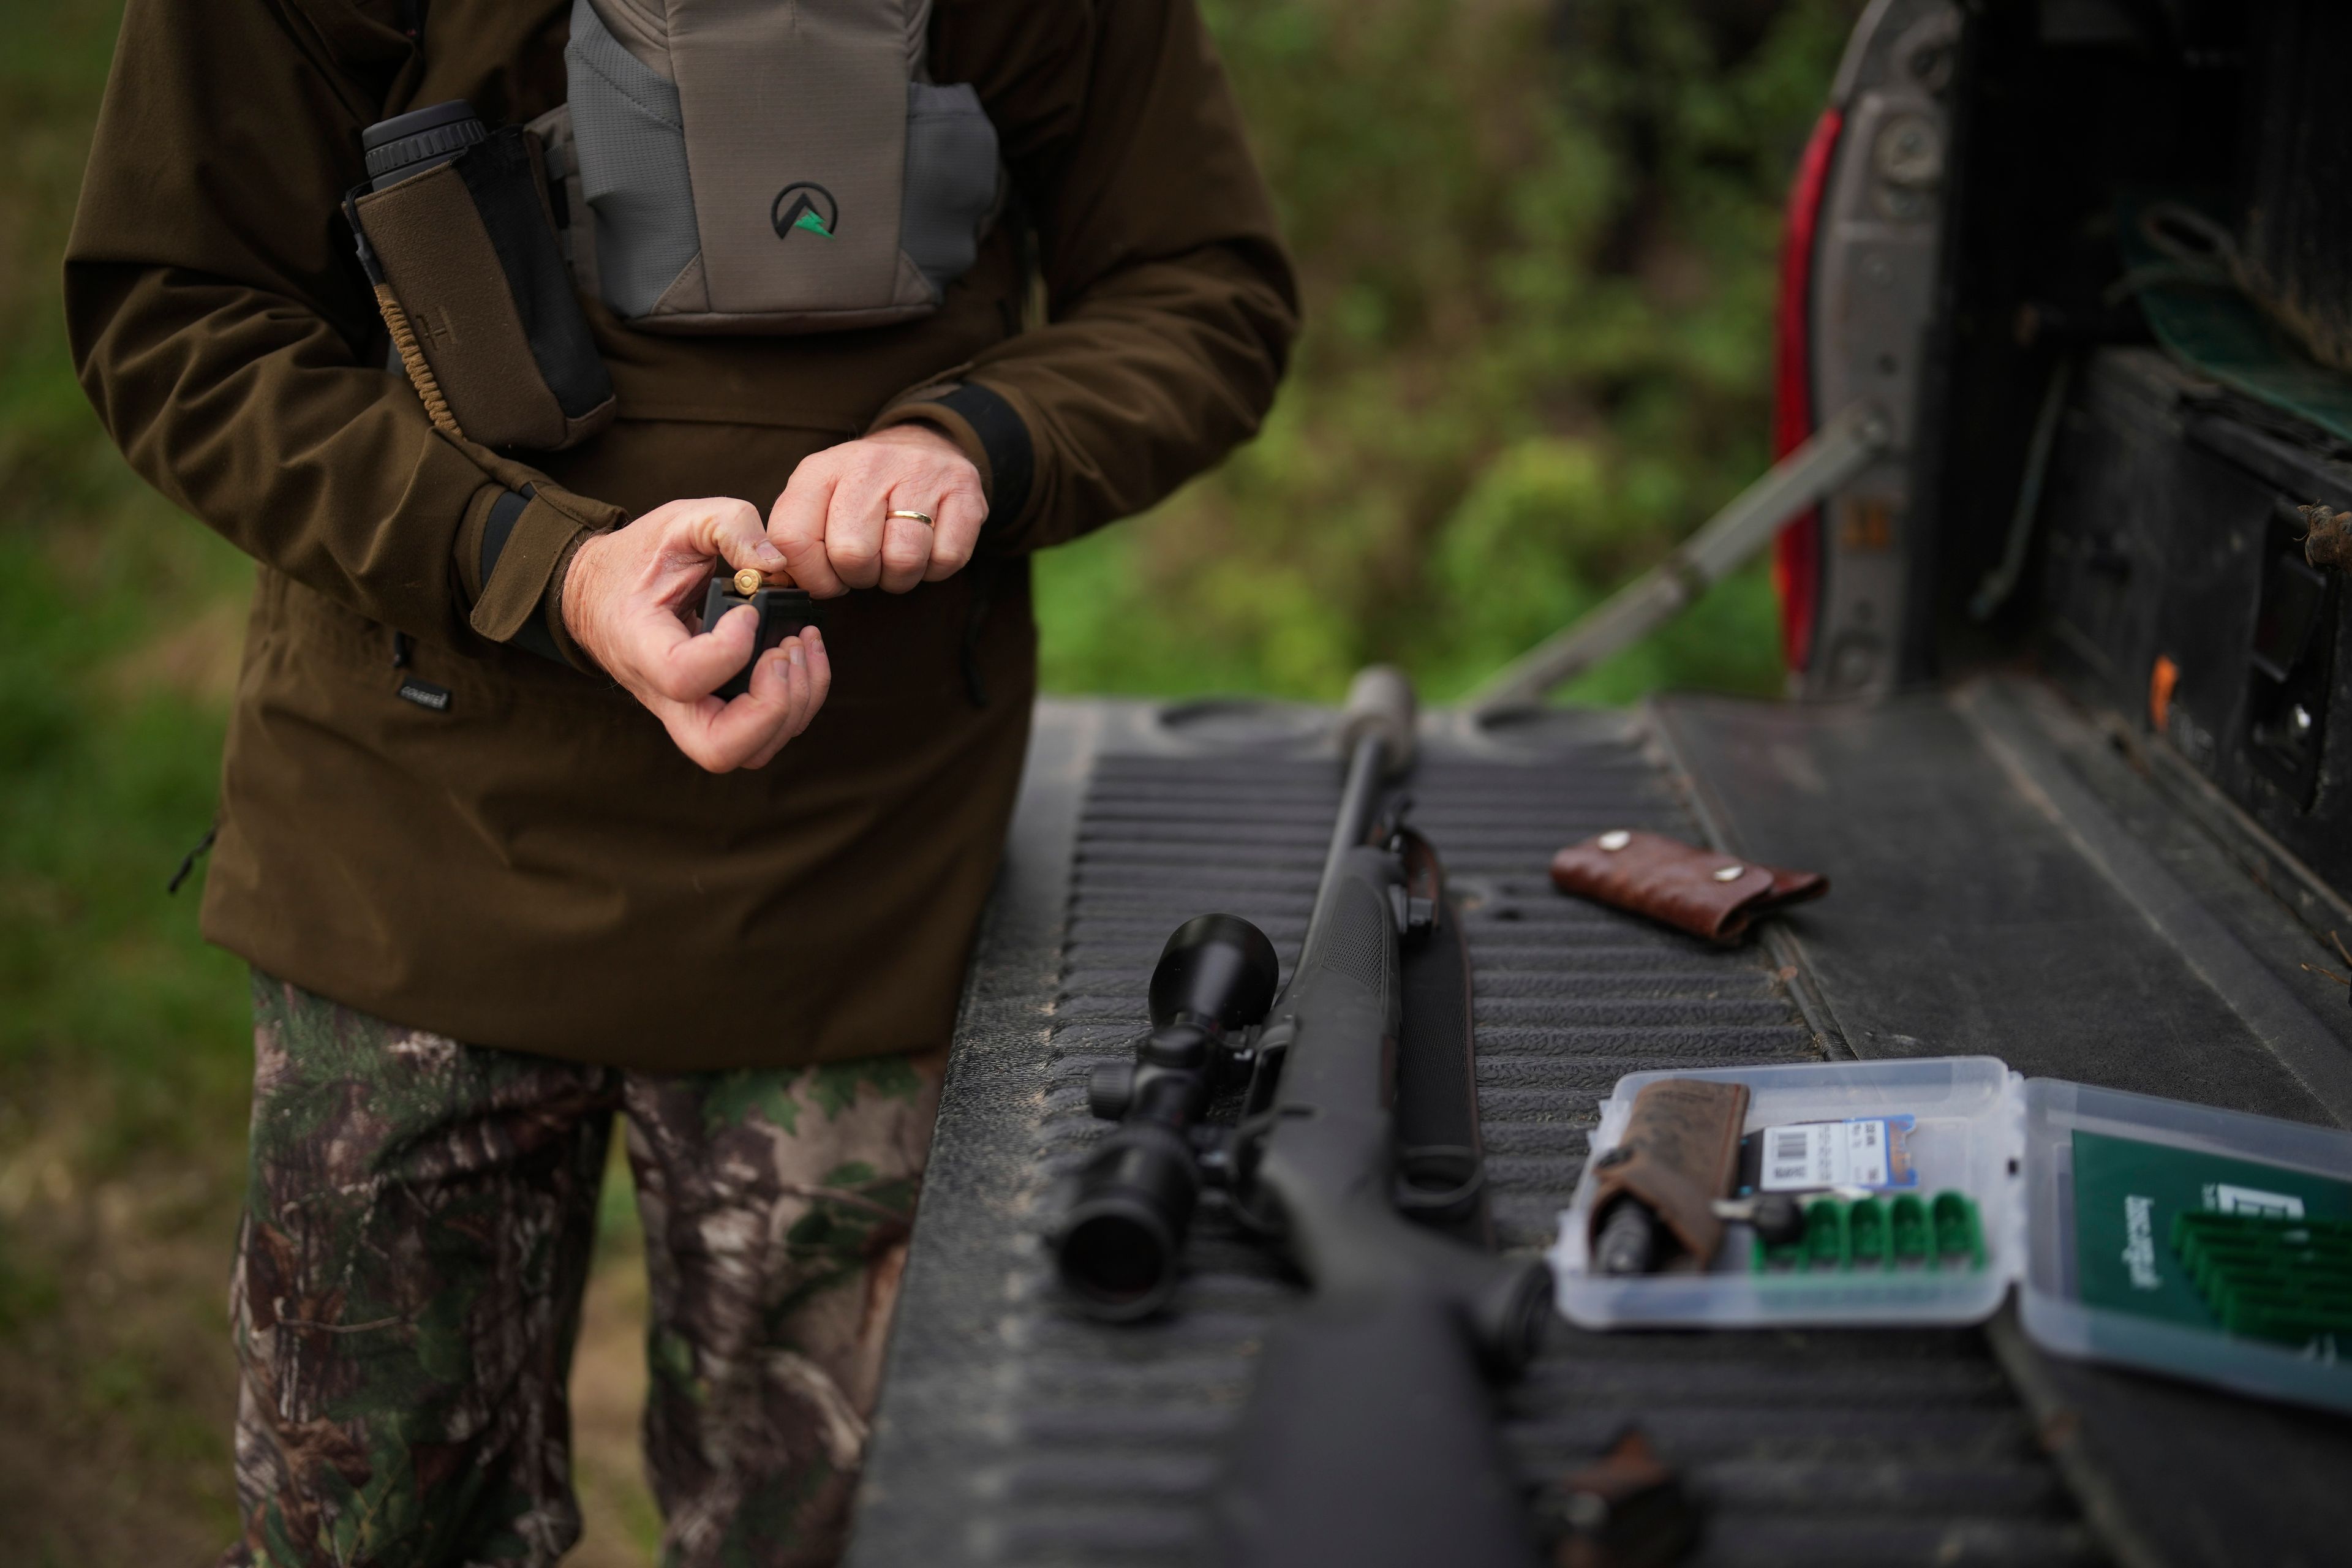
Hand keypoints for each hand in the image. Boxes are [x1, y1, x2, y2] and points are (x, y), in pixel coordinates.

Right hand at [561, 497, 830, 772]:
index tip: (746, 611)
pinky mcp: (719, 710)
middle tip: (782, 653)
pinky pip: (767, 733)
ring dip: (795, 704)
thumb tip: (778, 563)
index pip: (683, 678)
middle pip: (719, 749)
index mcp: (641, 647)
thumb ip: (729, 526)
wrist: (602, 595)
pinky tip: (804, 652)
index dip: (729, 649)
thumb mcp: (677, 522)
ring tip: (800, 645)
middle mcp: (665, 696)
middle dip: (771, 708)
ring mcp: (693, 710)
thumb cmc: (636, 561)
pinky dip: (801, 699)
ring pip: (751, 751)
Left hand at [768, 423, 985, 596]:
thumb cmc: (862, 492)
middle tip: (868, 562)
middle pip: (853, 556)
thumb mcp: (817, 501)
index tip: (825, 576)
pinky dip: (935, 567)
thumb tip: (772, 580)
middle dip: (859, 576)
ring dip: (899, 576)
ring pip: (903, 561)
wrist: (923, 447)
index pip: (793, 540)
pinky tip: (927, 545)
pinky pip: (946, 559)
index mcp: (820, 471)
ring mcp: (921, 474)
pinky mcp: (964, 491)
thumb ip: (793, 540)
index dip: (811, 577)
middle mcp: (868, 465)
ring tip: (895, 553)